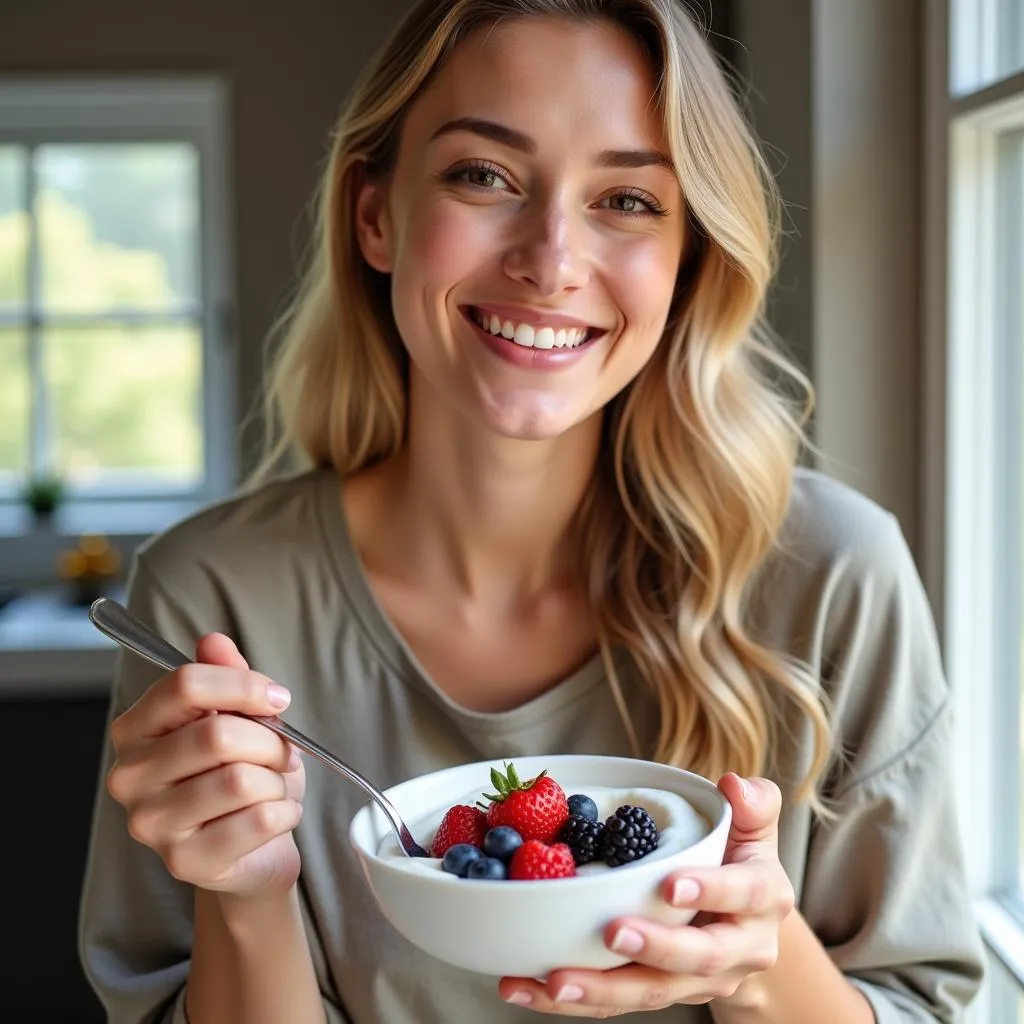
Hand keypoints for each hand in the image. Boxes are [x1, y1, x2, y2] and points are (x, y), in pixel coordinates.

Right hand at [105, 633, 305, 898]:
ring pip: (241, 780)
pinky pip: (259, 820)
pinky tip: (279, 814)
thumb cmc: (242, 776)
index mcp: (135, 729)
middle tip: (284, 753)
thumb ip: (225, 677)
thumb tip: (213, 641)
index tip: (278, 697)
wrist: (252, 851)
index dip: (244, 685)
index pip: (186, 684)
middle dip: (270, 741)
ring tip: (274, 787)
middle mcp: (129, 776)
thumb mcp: (239, 718)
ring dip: (277, 780)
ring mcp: (151, 824)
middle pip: (218, 734)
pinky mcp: (184, 862)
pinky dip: (286, 812)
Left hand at [498, 773, 793, 1014]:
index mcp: (761, 901)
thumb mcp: (753, 829)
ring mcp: (697, 981)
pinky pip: (614, 1003)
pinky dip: (570, 1001)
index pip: (742, 894)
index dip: (709, 891)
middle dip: (653, 949)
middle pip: (698, 959)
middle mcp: (738, 951)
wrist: (749, 929)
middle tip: (611, 933)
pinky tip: (526, 988)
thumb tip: (737, 785)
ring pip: (650, 991)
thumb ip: (753, 805)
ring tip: (553, 979)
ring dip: (599, 989)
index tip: (670, 885)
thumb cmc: (741, 861)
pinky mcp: (658, 994)